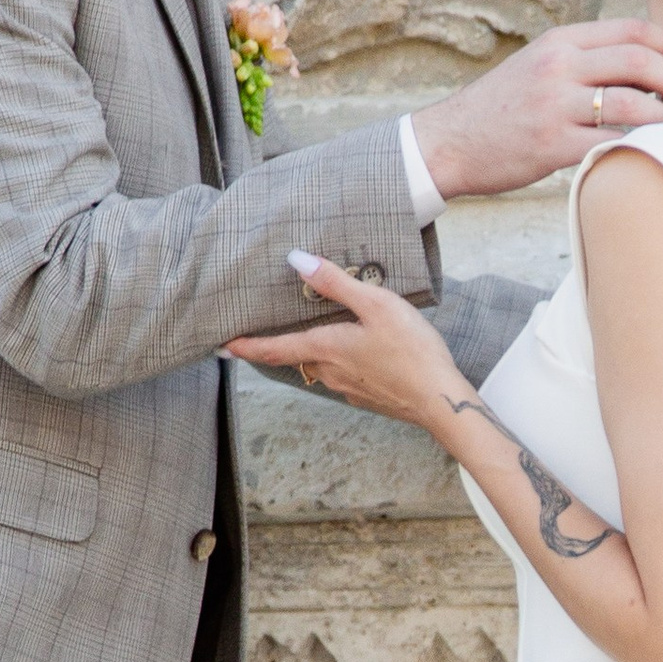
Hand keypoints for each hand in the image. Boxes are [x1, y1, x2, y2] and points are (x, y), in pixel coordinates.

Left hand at [225, 259, 460, 430]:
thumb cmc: (411, 351)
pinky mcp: (368, 397)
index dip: (246, 346)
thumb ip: (335, 283)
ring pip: (321, 366)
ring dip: (316, 352)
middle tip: (271, 331)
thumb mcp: (376, 305)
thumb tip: (296, 261)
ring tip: (323, 334)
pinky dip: (342, 363)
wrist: (440, 401)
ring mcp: (349, 388)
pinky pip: (344, 376)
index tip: (222, 345)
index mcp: (326, 348)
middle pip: (297, 357)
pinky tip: (361, 353)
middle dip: (283, 345)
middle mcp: (330, 372)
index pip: (274, 348)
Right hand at [410, 18, 662, 200]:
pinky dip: (637, 145)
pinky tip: (649, 150)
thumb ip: (586, 59)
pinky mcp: (552, 145)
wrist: (450, 141)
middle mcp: (559, 67)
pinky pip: (611, 142)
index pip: (631, 30)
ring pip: (633, 103)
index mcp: (561, 41)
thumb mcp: (541, 65)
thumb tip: (647, 65)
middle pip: (638, 60)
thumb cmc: (504, 107)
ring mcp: (556, 106)